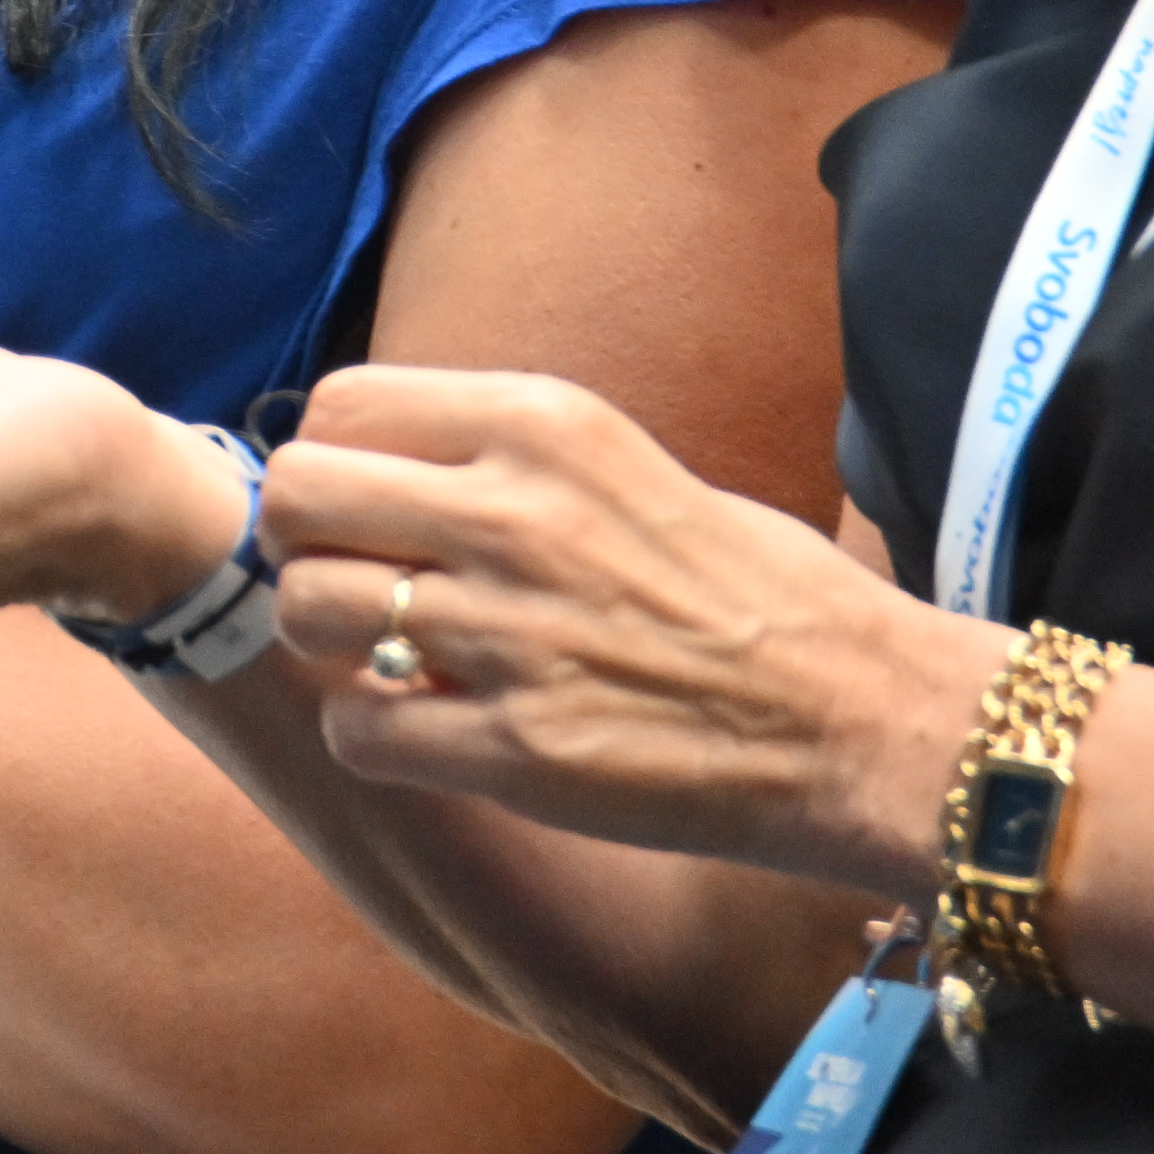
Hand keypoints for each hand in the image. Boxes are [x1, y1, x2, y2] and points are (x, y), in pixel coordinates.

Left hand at [255, 366, 992, 902]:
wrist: (858, 717)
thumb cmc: (751, 590)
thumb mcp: (623, 464)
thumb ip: (503, 457)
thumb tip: (386, 465)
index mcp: (543, 423)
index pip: (340, 405)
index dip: (336, 463)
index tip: (370, 509)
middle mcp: (514, 512)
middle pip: (294, 495)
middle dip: (306, 546)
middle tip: (359, 585)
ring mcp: (510, 632)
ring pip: (308, 611)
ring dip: (334, 646)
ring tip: (397, 663)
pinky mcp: (517, 748)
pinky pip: (356, 727)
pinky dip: (377, 737)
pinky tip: (436, 735)